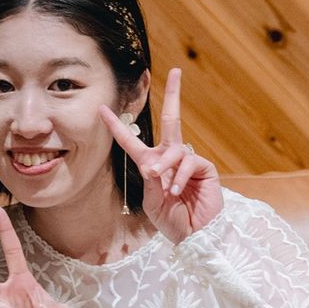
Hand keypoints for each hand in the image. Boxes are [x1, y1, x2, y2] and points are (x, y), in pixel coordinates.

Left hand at [99, 66, 221, 243]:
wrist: (194, 236)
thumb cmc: (172, 220)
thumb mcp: (151, 200)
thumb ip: (149, 180)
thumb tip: (152, 165)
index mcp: (152, 165)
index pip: (132, 141)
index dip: (117, 126)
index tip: (102, 109)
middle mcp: (171, 158)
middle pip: (171, 120)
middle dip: (174, 95)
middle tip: (175, 71)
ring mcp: (189, 161)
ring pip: (174, 149)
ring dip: (165, 166)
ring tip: (163, 187)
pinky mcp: (205, 168)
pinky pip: (189, 162)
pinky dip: (179, 177)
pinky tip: (176, 191)